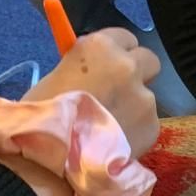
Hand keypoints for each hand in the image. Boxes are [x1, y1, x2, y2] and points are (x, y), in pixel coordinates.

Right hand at [26, 28, 160, 158]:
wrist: (51, 158)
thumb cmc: (42, 115)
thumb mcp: (56, 77)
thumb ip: (84, 68)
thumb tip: (96, 71)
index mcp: (99, 48)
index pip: (124, 37)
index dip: (117, 52)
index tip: (109, 65)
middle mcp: (128, 67)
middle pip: (148, 60)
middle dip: (136, 73)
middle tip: (117, 92)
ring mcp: (145, 98)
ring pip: (147, 96)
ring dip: (134, 106)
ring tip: (109, 127)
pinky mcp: (153, 126)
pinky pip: (148, 122)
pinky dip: (136, 130)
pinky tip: (115, 142)